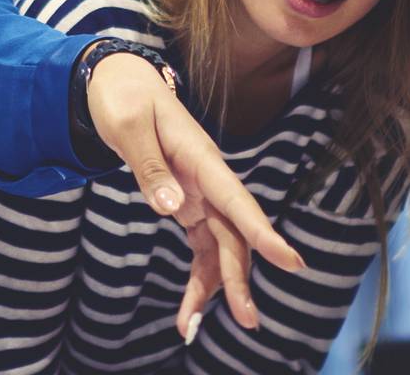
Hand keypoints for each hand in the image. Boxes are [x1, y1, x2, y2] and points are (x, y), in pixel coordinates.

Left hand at [83, 53, 305, 336]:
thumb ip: (150, 168)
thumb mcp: (128, 127)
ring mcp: (201, 194)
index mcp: (201, 157)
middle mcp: (209, 179)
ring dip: (215, 288)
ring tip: (191, 327)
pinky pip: (202, 248)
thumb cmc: (124, 99)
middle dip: (239, 279)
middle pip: (233, 235)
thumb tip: (170, 209)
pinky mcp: (189, 205)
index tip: (292, 262)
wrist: (118, 83)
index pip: (237, 200)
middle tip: (247, 320)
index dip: (264, 233)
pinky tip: (189, 310)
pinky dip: (199, 279)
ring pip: (220, 248)